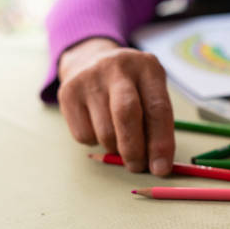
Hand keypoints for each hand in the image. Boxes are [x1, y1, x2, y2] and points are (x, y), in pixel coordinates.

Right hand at [57, 38, 174, 174]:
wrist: (89, 59)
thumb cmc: (130, 85)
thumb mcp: (150, 92)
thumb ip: (156, 124)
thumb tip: (157, 164)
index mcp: (147, 68)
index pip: (158, 109)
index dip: (161, 143)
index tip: (161, 168)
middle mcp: (118, 68)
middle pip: (126, 115)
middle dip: (134, 150)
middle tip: (138, 167)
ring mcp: (90, 78)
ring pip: (105, 132)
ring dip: (115, 149)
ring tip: (120, 142)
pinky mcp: (68, 93)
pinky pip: (84, 135)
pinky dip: (95, 142)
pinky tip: (99, 127)